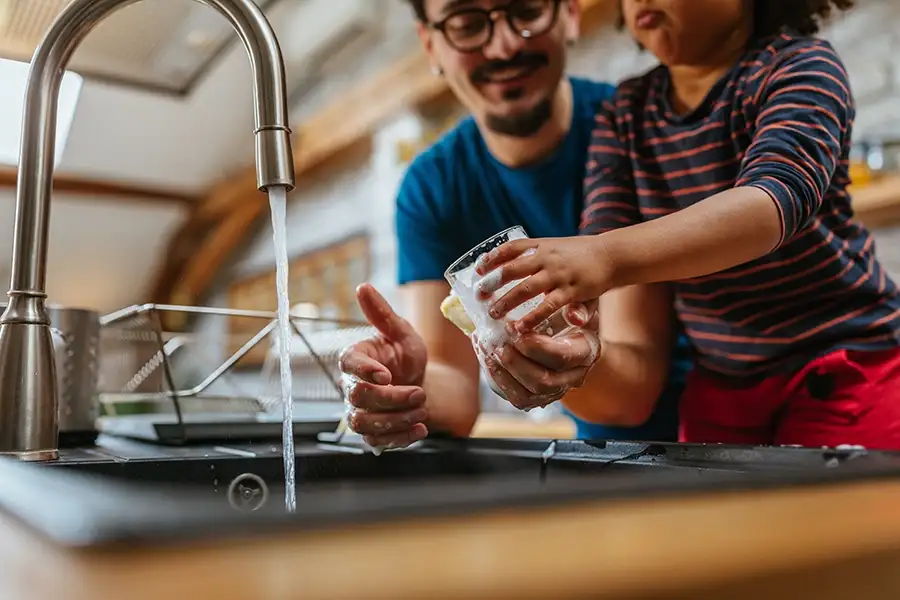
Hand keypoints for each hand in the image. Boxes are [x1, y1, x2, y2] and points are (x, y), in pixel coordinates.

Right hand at [338, 284, 428, 448]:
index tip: (386, 375)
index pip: (348, 364)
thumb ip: (382, 314)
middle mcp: (351, 387)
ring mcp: (359, 412)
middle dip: (391, 398)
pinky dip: (401, 438)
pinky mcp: (371, 433)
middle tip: (419, 393)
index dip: (364, 371)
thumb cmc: (406, 355)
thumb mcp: (402, 332)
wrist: (421, 382)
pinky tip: (421, 428)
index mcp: (355, 358)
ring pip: (364, 424)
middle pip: (358, 398)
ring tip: (422, 410)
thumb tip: (363, 287)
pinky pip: (377, 442)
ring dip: (395, 420)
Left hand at [474, 236, 613, 332]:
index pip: (511, 248)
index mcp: (542, 246)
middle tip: (479, 293)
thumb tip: (508, 266)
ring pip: (526, 288)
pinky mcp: (571, 291)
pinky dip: (532, 318)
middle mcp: (547, 258)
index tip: (478, 268)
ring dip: (507, 301)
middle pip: (512, 268)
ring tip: (493, 312)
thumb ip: (535, 259)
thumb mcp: (557, 249)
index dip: (493, 257)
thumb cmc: (581, 255)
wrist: (611, 255)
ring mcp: (558, 274)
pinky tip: (520, 328)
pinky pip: (547, 306)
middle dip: (493, 281)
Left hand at [475, 302, 600, 410]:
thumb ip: (575, 309)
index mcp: (586, 353)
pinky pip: (519, 399)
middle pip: (544, 381)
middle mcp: (574, 377)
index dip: (534, 345)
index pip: (560, 356)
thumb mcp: (577, 307)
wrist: (569, 336)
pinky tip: (488, 360)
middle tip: (497, 343)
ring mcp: (556, 391)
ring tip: (488, 349)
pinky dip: (500, 380)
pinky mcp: (539, 399)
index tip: (512, 327)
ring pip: (529, 394)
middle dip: (515, 362)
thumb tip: (575, 315)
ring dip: (504, 372)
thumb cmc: (570, 317)